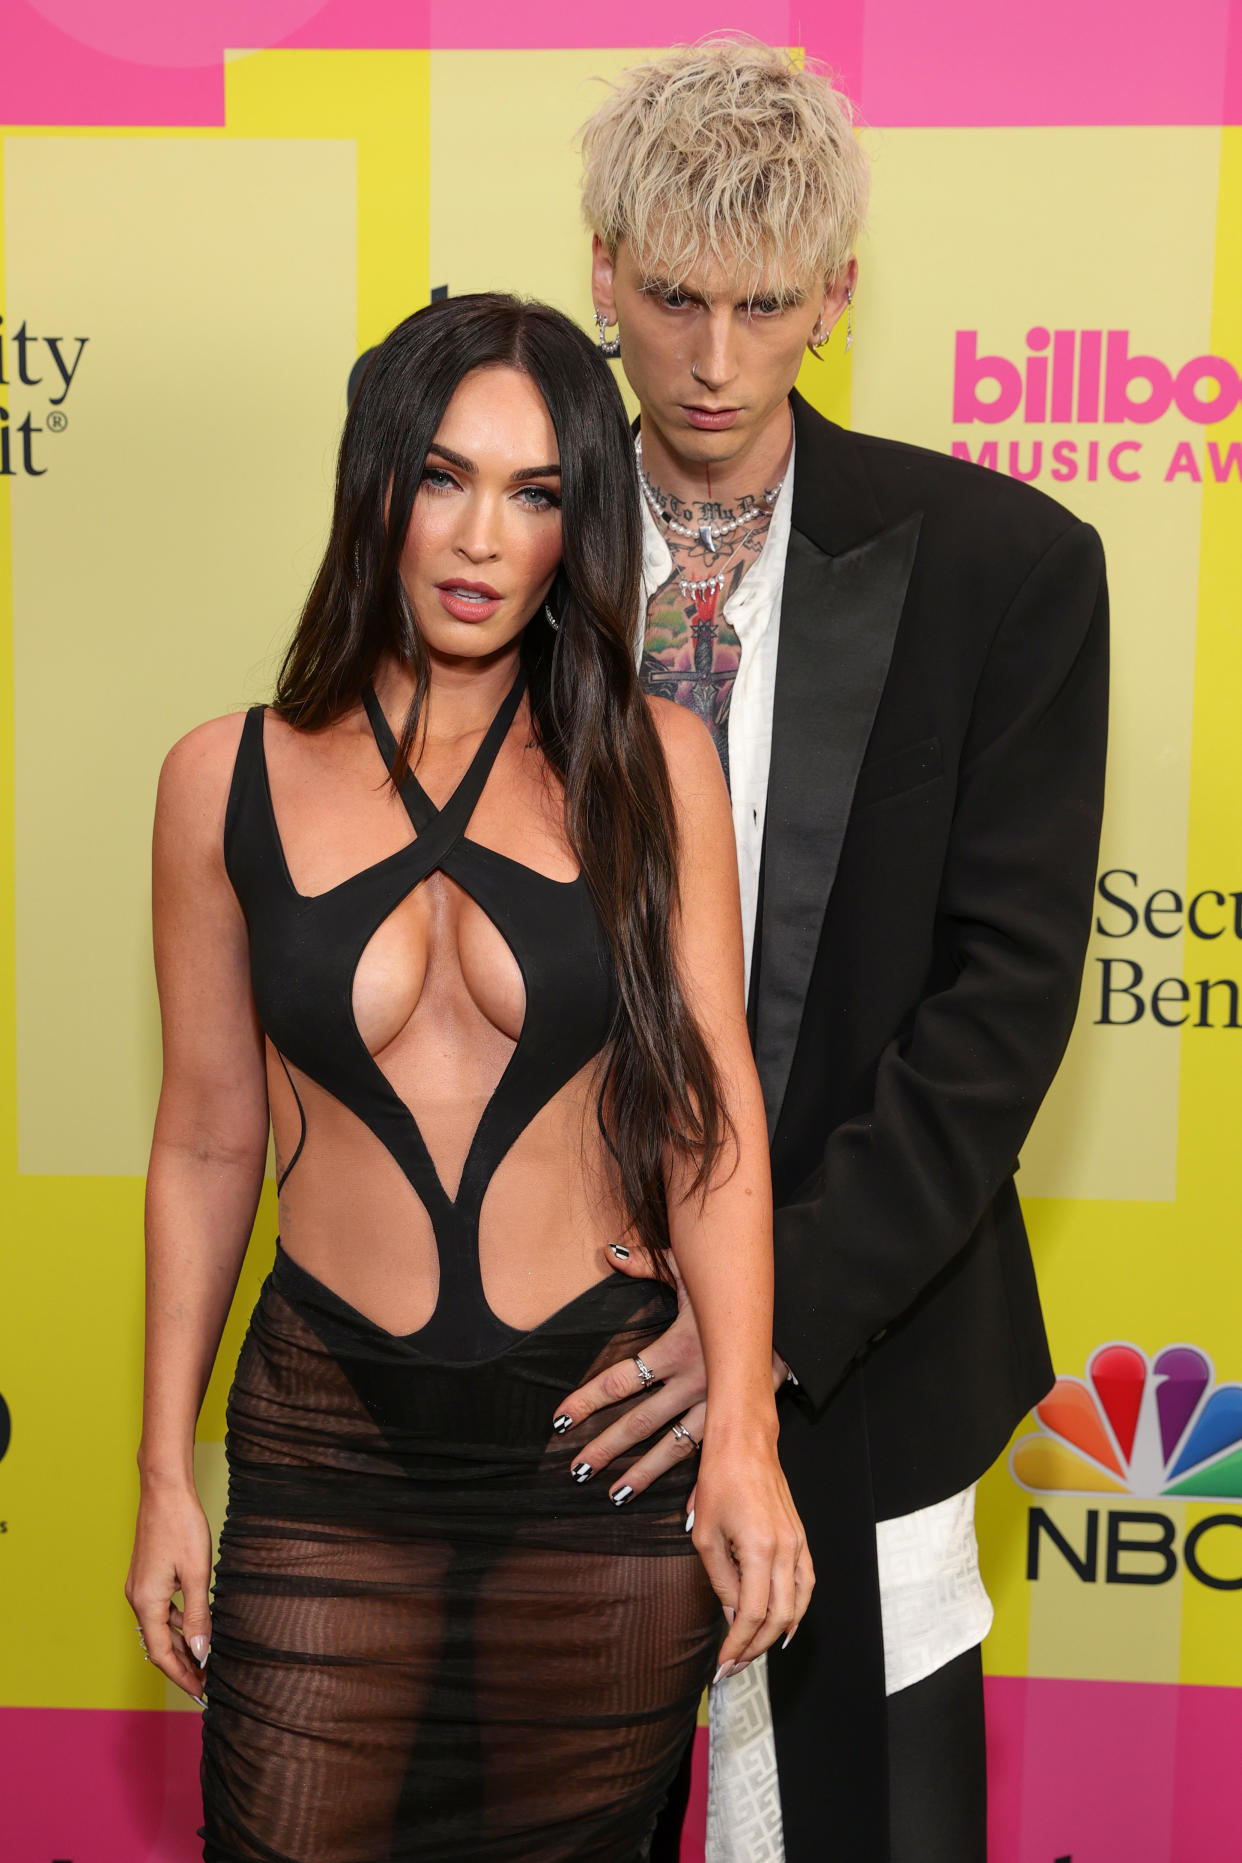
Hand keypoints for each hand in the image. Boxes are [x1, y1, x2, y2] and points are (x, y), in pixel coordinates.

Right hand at [125, 1476, 212, 1702]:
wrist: (165, 1490)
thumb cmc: (181, 1526)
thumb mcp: (197, 1573)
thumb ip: (198, 1615)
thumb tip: (201, 1652)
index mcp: (147, 1602)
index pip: (163, 1654)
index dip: (182, 1676)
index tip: (202, 1692)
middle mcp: (138, 1598)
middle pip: (160, 1644)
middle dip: (183, 1665)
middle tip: (207, 1682)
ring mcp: (141, 1587)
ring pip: (162, 1627)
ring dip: (182, 1644)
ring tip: (205, 1660)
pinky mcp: (148, 1576)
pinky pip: (162, 1610)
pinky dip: (178, 1623)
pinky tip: (196, 1626)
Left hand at [552, 1247, 787, 1507]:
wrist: (792, 1313)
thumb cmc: (734, 1292)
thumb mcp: (692, 1270)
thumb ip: (649, 1262)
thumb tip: (611, 1253)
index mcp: (678, 1349)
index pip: (621, 1378)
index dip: (588, 1398)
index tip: (560, 1418)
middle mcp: (694, 1383)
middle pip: (641, 1421)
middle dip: (607, 1445)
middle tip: (578, 1469)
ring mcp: (718, 1406)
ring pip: (673, 1447)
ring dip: (644, 1473)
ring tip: (615, 1493)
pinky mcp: (739, 1418)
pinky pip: (715, 1457)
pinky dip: (702, 1487)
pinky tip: (688, 1515)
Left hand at [693, 1418, 814, 1676]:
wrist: (745, 1441)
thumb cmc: (719, 1479)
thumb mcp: (705, 1534)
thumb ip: (721, 1580)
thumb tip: (733, 1617)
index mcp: (760, 1549)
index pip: (752, 1615)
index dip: (738, 1645)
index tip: (722, 1665)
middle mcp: (786, 1549)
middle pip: (779, 1617)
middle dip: (756, 1648)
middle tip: (734, 1665)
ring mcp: (798, 1543)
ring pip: (798, 1605)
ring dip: (777, 1634)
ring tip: (755, 1652)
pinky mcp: (801, 1537)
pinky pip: (806, 1583)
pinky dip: (797, 1609)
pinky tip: (784, 1624)